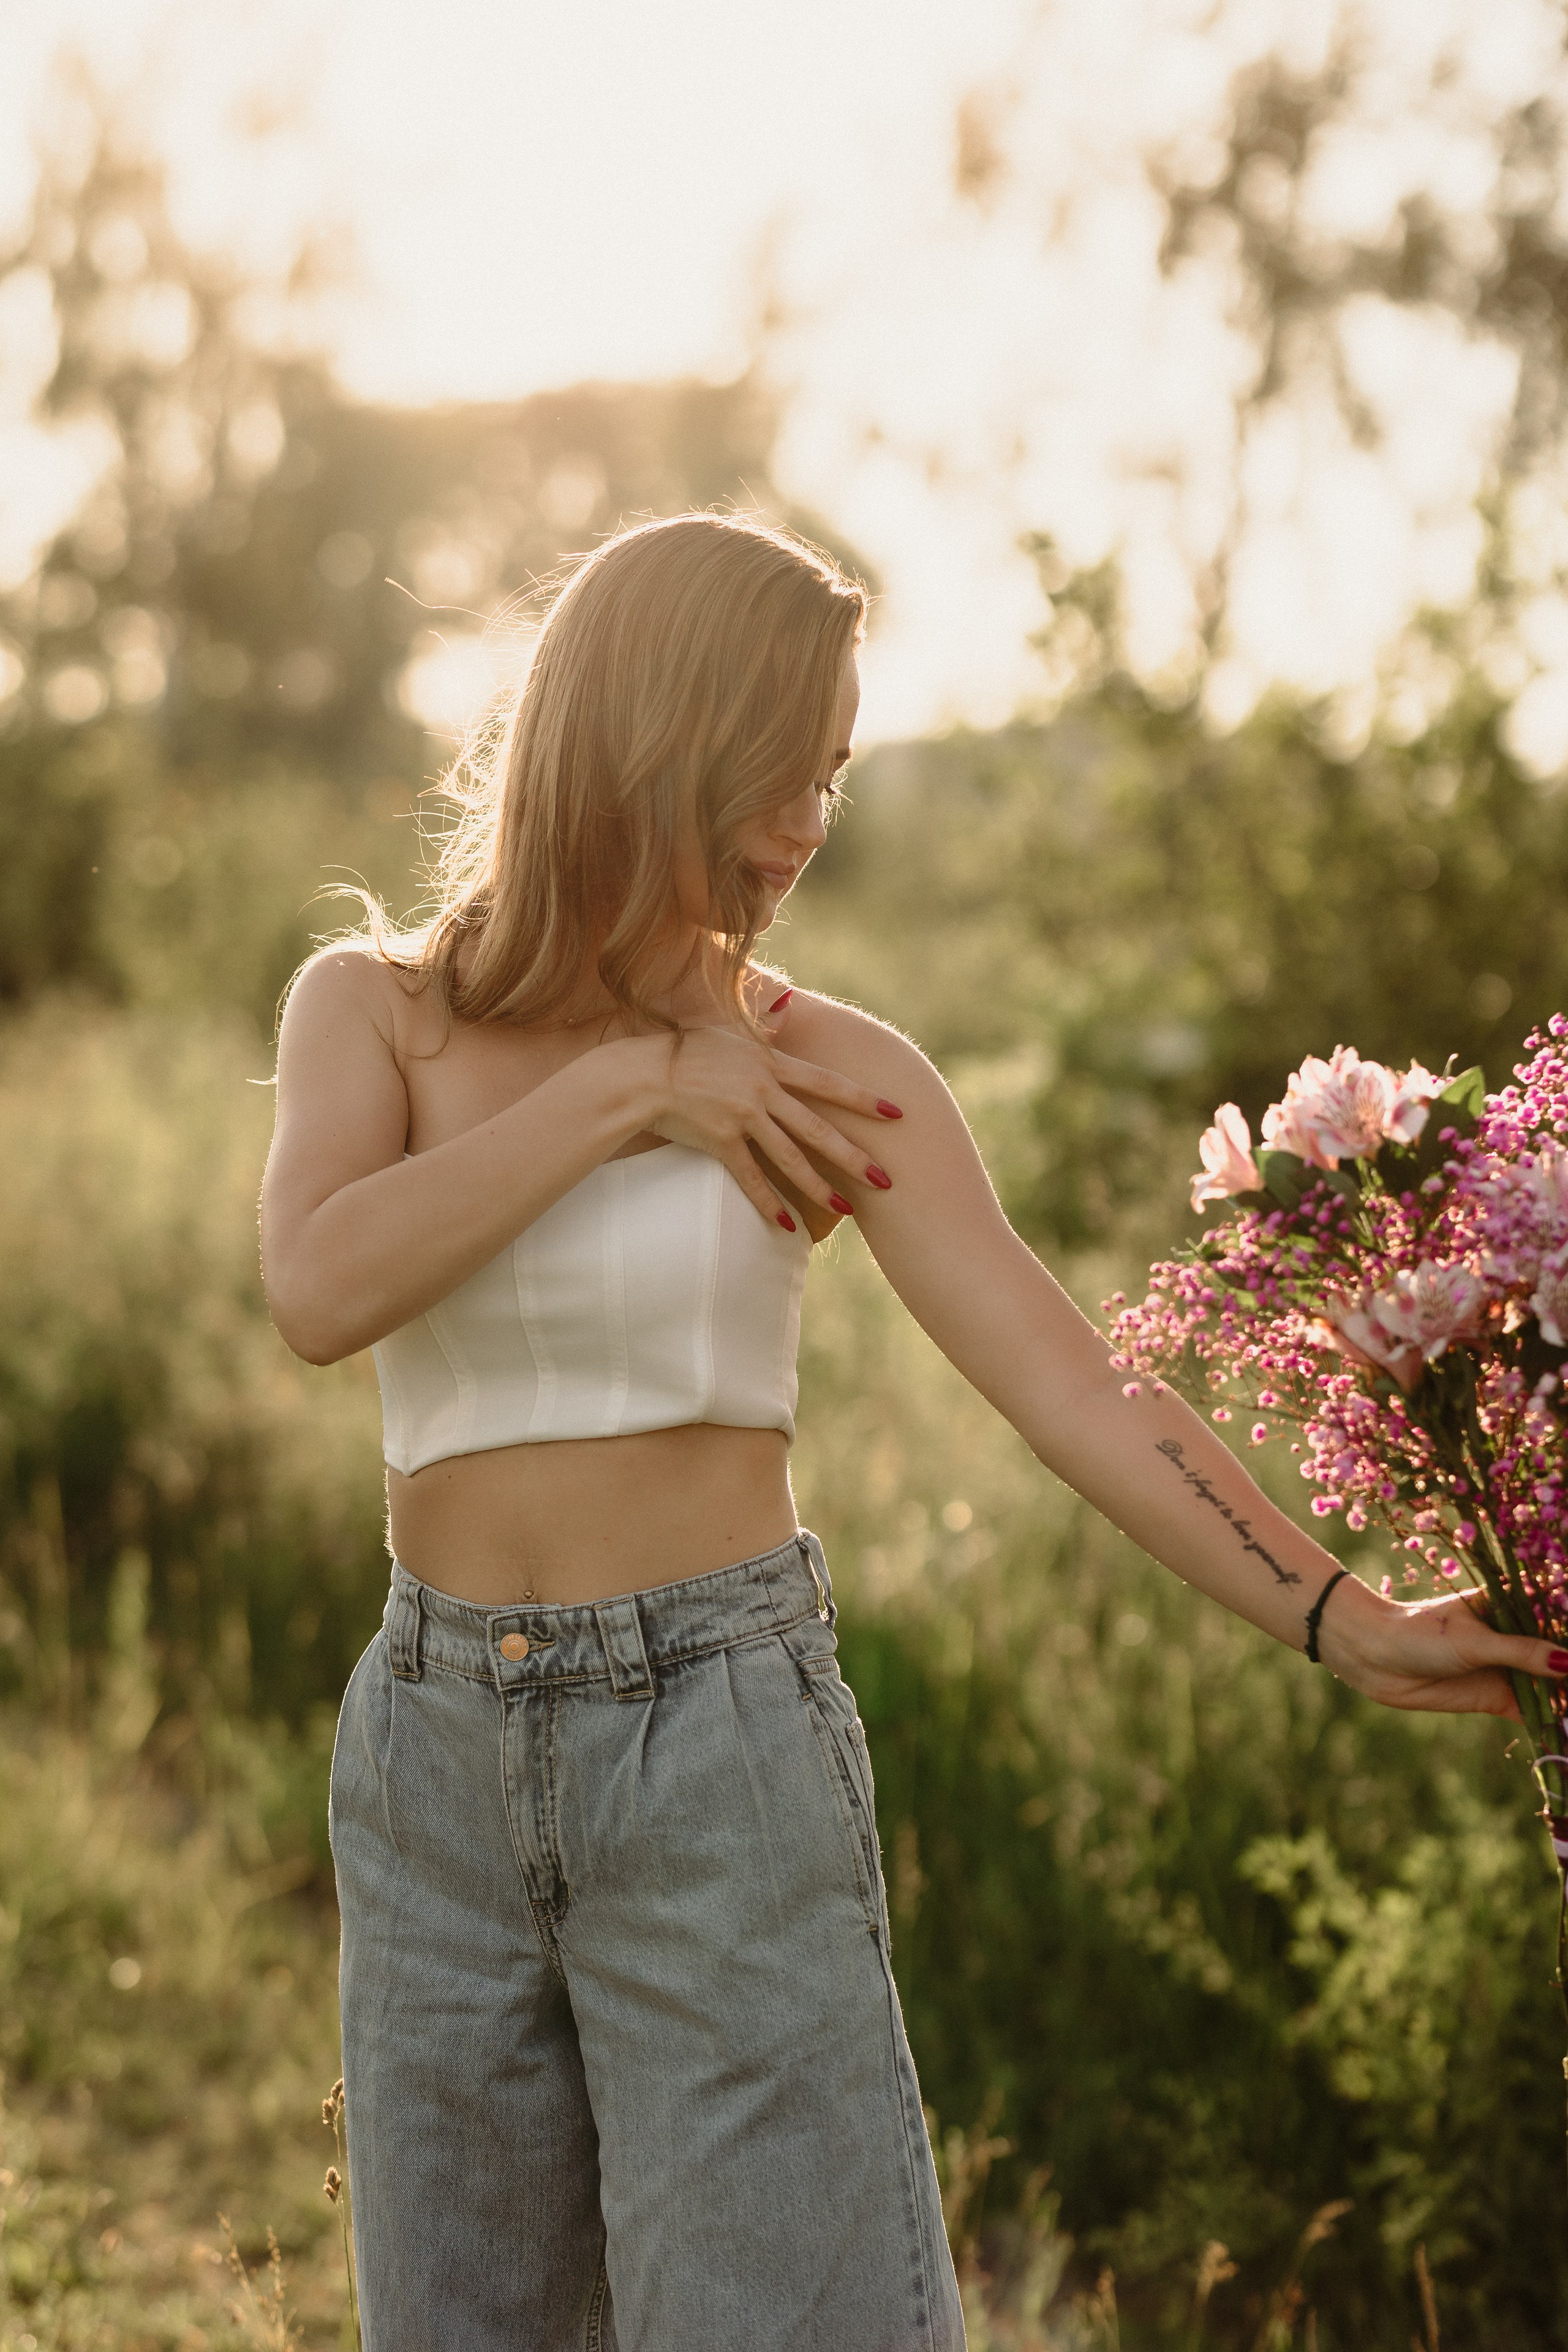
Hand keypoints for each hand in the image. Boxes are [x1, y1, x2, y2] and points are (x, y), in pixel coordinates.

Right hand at [637, 1021, 899, 1227]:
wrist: (644, 1073)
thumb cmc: (686, 1047)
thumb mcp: (727, 1028)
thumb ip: (762, 1020)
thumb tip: (790, 1002)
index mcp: (770, 1063)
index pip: (827, 1084)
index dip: (863, 1099)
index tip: (896, 1113)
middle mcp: (762, 1091)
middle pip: (818, 1128)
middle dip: (854, 1156)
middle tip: (885, 1179)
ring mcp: (742, 1117)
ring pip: (790, 1157)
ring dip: (819, 1187)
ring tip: (846, 1209)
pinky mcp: (720, 1141)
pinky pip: (751, 1177)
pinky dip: (769, 1202)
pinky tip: (788, 1224)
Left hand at [1320, 1579, 1567, 1719]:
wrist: (1374, 1658)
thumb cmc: (1419, 1634)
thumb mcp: (1475, 1641)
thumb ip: (1524, 1653)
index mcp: (1513, 1605)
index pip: (1559, 1613)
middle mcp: (1517, 1636)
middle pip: (1561, 1653)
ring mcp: (1511, 1668)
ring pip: (1555, 1686)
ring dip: (1567, 1698)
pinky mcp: (1499, 1698)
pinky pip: (1537, 1712)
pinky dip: (1556, 1722)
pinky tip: (1567, 1732)